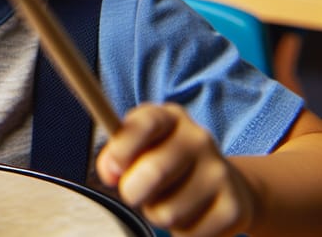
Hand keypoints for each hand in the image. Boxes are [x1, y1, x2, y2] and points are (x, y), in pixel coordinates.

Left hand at [96, 103, 255, 235]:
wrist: (223, 182)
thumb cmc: (166, 160)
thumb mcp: (140, 145)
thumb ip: (117, 152)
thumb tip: (110, 171)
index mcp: (171, 117)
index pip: (146, 123)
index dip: (123, 148)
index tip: (111, 171)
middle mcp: (199, 138)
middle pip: (155, 171)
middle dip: (133, 191)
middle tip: (133, 193)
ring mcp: (219, 172)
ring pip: (168, 211)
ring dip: (157, 214)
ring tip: (166, 201)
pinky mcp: (233, 208)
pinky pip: (189, 233)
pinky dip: (181, 231)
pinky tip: (189, 214)